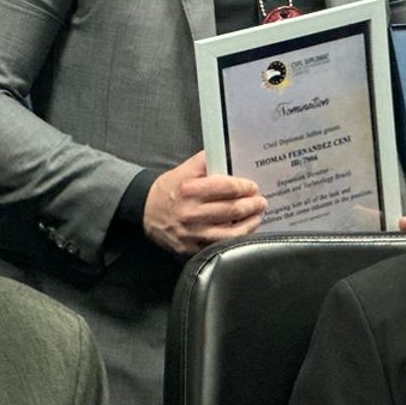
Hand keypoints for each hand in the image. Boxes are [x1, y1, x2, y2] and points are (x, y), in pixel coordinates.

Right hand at [143, 152, 265, 258]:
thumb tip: (231, 154)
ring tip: (256, 217)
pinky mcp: (191, 250)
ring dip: (249, 224)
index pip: (228, 187)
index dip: (245, 187)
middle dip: (252, 205)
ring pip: (231, 233)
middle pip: (233, 210)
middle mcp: (191, 213)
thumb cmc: (169, 190)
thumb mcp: (184, 170)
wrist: (144, 211)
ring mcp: (191, 234)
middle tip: (260, 202)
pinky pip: (221, 247)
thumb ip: (207, 161)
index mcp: (190, 190)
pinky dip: (236, 240)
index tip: (253, 187)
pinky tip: (242, 232)